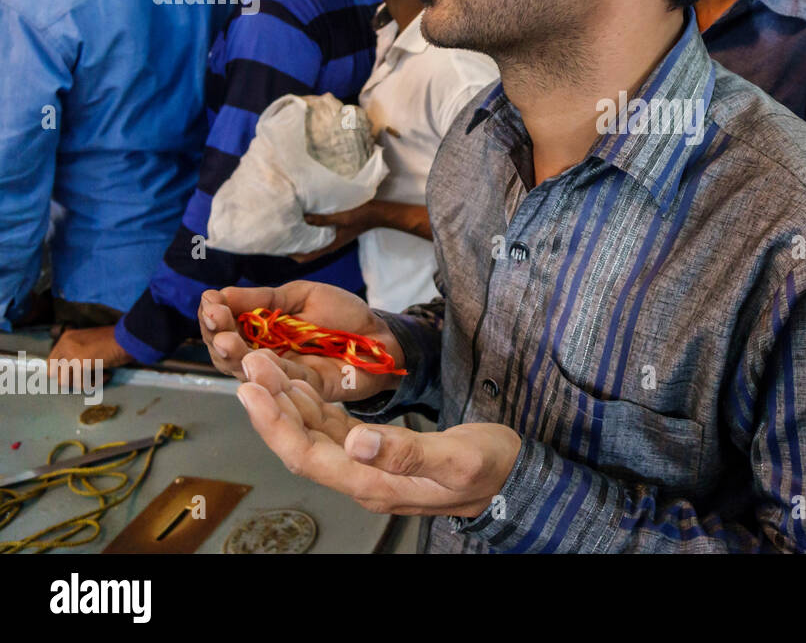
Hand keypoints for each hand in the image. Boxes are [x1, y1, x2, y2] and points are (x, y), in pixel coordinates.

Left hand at [47, 325, 132, 385]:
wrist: (128, 337)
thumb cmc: (115, 340)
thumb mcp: (90, 344)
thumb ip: (77, 353)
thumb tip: (71, 372)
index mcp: (66, 338)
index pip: (50, 362)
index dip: (61, 373)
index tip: (75, 377)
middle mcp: (65, 345)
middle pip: (53, 374)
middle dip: (69, 380)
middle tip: (84, 379)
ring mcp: (71, 354)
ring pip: (65, 381)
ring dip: (82, 383)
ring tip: (99, 377)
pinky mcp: (81, 363)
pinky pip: (82, 384)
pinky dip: (95, 384)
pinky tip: (107, 375)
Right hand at [198, 281, 401, 401]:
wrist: (380, 336)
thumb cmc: (342, 315)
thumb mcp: (302, 296)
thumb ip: (264, 299)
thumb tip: (220, 293)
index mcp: (261, 331)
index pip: (227, 326)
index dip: (214, 315)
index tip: (209, 300)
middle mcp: (264, 355)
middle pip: (227, 353)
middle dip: (216, 334)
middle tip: (213, 318)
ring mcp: (282, 374)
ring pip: (247, 370)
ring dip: (232, 354)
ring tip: (223, 339)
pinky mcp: (304, 388)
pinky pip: (280, 381)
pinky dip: (265, 371)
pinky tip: (252, 357)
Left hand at [238, 351, 521, 516]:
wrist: (513, 480)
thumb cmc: (490, 469)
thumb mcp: (457, 459)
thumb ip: (407, 454)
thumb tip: (358, 442)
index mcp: (374, 484)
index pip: (308, 455)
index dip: (276, 423)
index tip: (252, 390)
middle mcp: (363, 478)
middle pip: (301, 443)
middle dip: (272, 404)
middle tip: (251, 363)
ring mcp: (367, 466)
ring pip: (313, 435)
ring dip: (287, 401)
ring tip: (265, 366)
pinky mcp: (376, 453)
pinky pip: (332, 430)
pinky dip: (313, 405)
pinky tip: (301, 384)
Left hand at [289, 201, 380, 262]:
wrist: (378, 213)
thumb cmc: (362, 216)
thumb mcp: (342, 217)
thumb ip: (323, 219)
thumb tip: (303, 219)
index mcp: (331, 245)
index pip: (307, 257)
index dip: (293, 255)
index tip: (280, 247)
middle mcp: (330, 244)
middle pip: (307, 251)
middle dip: (294, 246)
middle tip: (279, 236)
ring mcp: (332, 238)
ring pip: (312, 242)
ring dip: (301, 237)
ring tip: (287, 228)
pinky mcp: (334, 231)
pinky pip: (318, 234)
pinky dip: (309, 230)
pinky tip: (302, 219)